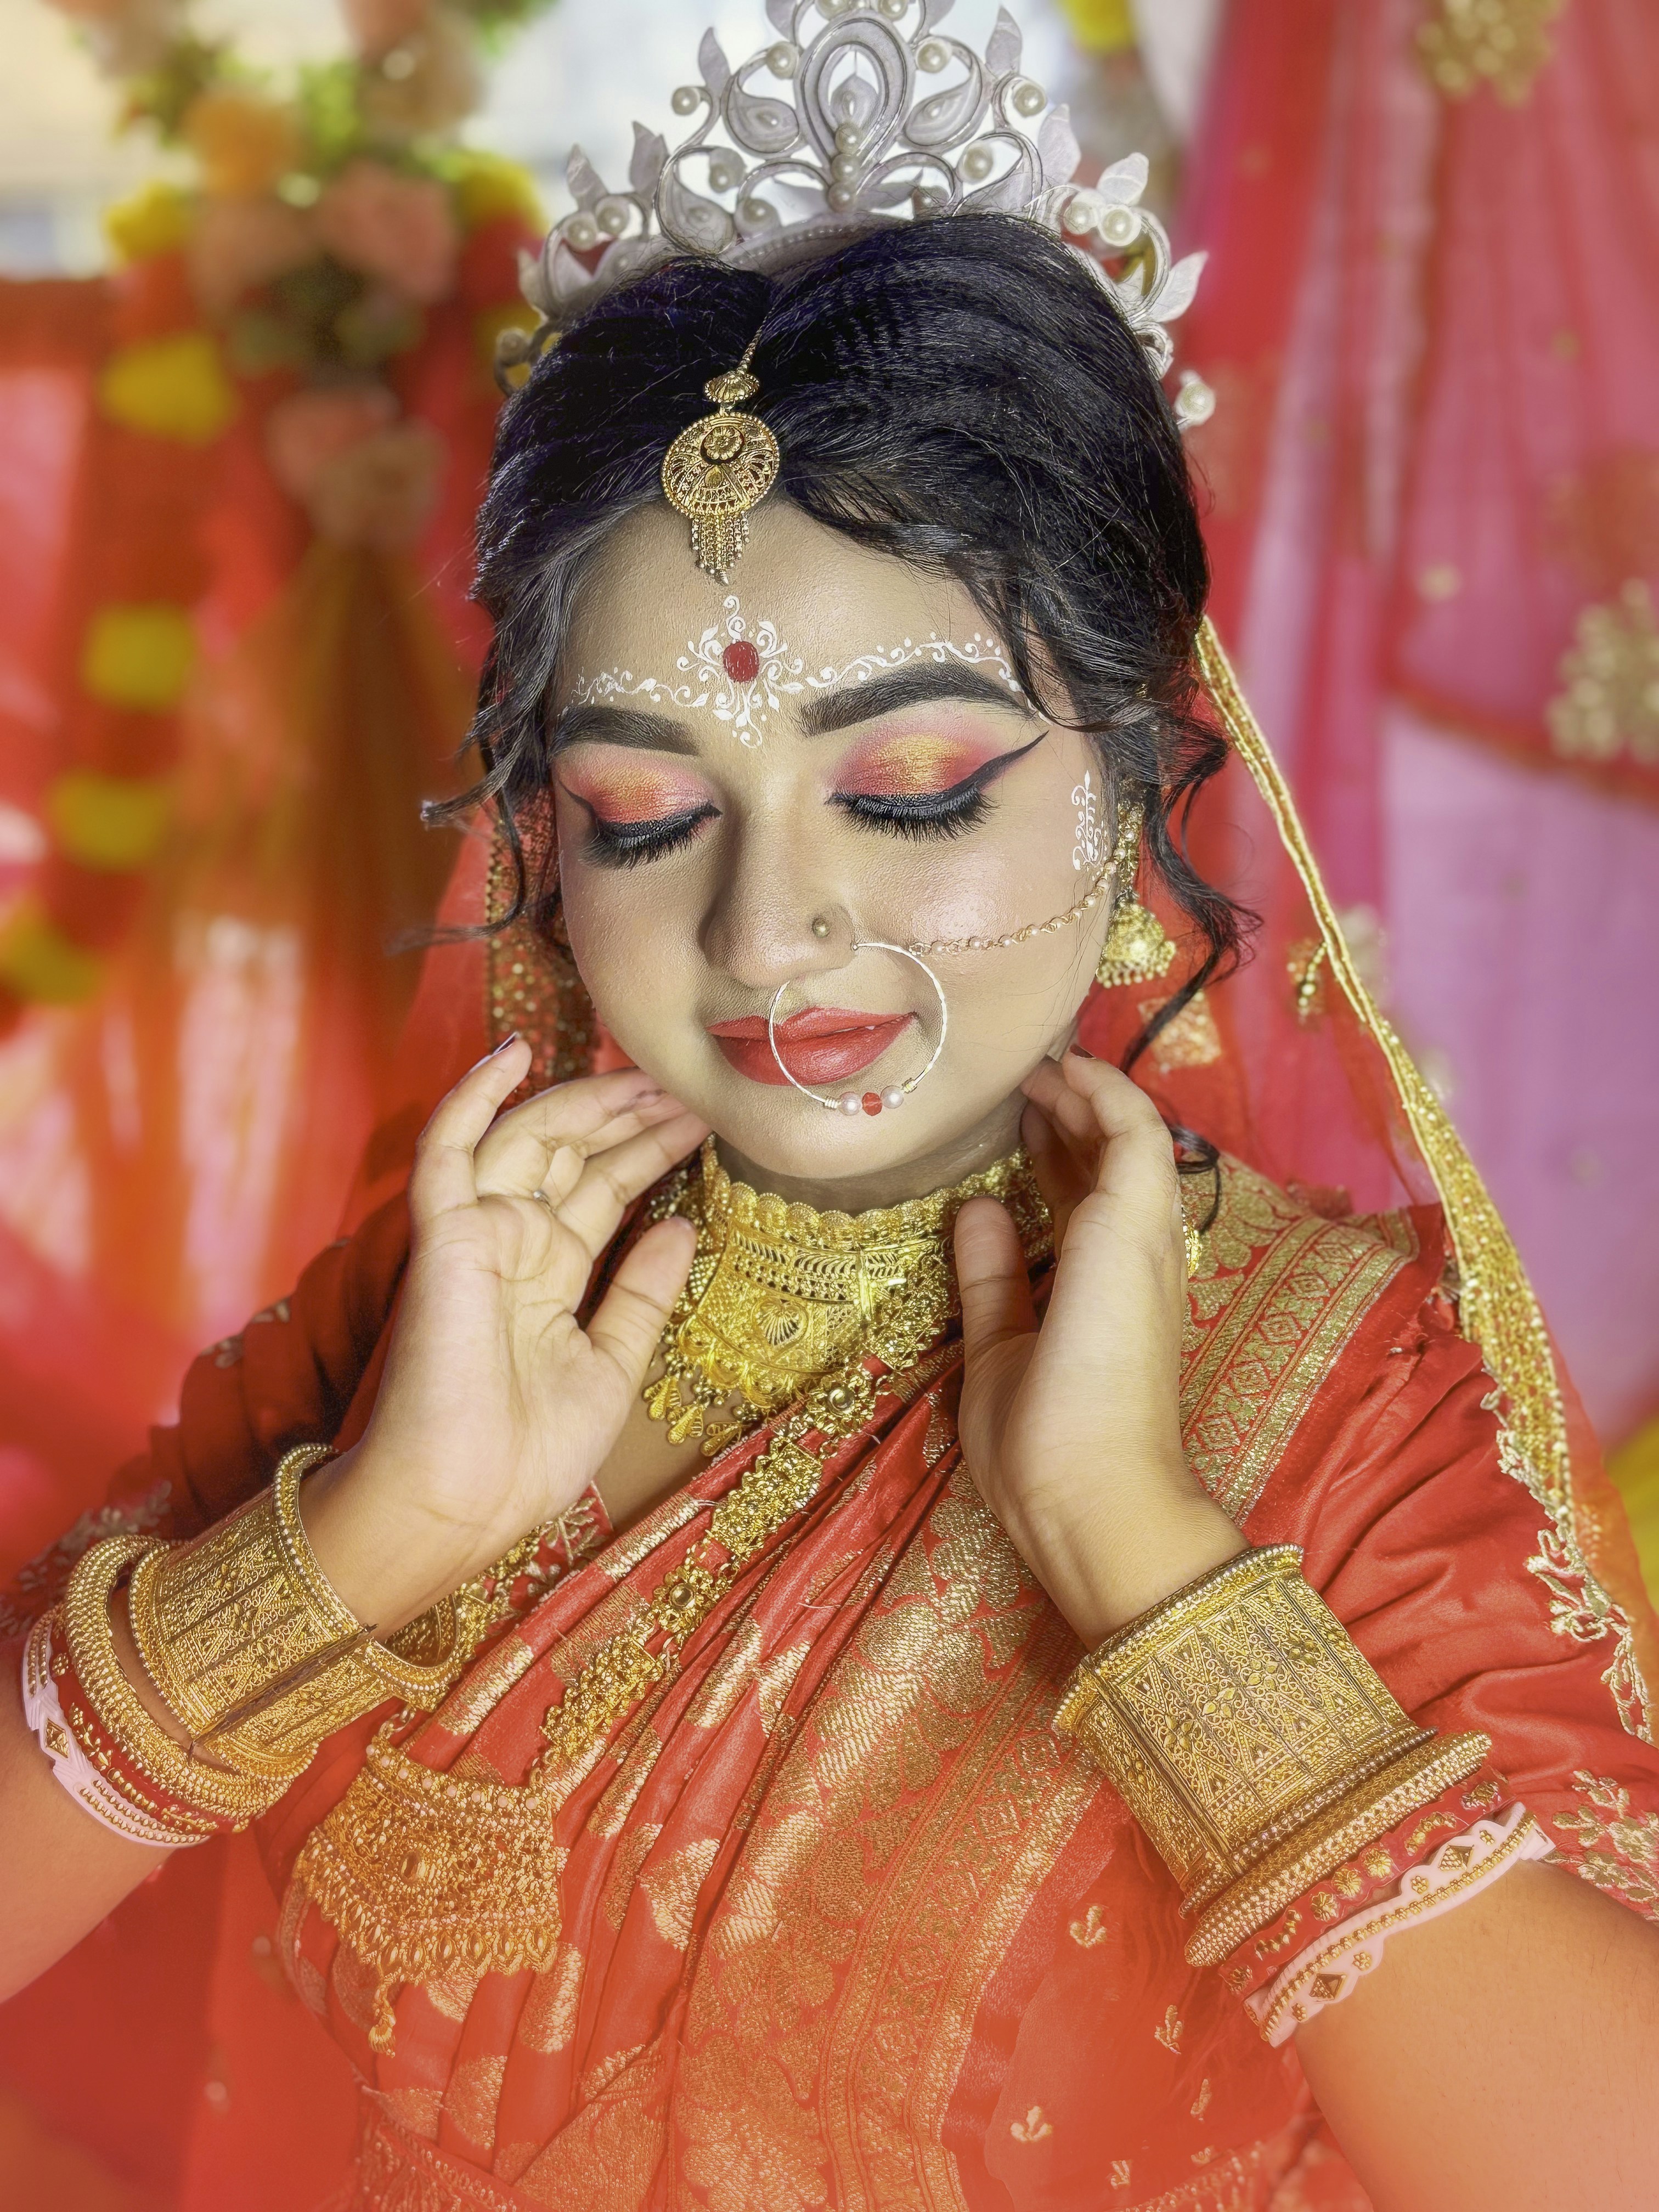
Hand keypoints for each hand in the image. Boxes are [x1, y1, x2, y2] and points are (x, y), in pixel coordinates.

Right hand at [303, 1038, 707, 1631]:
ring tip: (648, 1074)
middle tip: (690, 1085)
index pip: (605, 1190)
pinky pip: (448, 1150)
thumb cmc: (527, 1456)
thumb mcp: (611, 1366)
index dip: (649, 1151)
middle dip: (631, 1117)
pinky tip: (514, 1052)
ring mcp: (477, 1234)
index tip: (704, 1120)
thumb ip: (642, 1294)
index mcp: (550, 1277)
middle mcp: (514, 1245)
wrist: (461, 1503)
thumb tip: (681, 1226)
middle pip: (576, 1156)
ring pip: (530, 1139)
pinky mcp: (443, 1236)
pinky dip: (474, 1097)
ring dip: (587, 1101)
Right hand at [954, 1048, 1243, 1644]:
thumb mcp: (1002, 1351)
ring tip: (1023, 1123)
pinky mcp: (1130, 1322)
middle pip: (1131, 1154)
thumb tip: (977, 1209)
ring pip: (1123, 1194)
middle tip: (1020, 1084)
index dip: (1091, 1086)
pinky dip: (1079, 1199)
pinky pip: (1112, 1233)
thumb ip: (990, 1273)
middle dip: (1082, 1110)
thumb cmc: (1053, 1434)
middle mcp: (1145, 1255)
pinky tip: (1031, 1199)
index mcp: (1122, 1243)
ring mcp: (1144, 1288)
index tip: (1040, 1064)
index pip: (1130, 1130)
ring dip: (1082, 1151)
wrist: (1108, 1519)